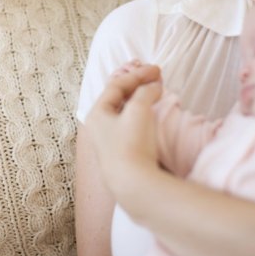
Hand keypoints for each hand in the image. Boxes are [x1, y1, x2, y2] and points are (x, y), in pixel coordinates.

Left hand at [84, 62, 163, 198]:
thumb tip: (153, 87)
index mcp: (97, 113)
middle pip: (119, 97)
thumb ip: (146, 91)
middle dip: (138, 85)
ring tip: (157, 92)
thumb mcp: (138, 109)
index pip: (116, 86)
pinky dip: (143, 113)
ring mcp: (110, 141)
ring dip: (141, 99)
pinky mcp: (122, 153)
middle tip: (156, 78)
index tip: (157, 70)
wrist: (134, 184)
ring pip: (125, 111)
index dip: (137, 74)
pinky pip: (131, 125)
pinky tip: (153, 114)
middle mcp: (99, 126)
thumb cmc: (132, 143)